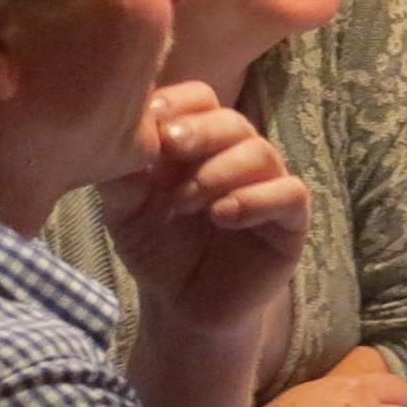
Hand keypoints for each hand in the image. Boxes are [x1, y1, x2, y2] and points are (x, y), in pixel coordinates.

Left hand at [97, 83, 309, 344]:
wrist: (183, 307)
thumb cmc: (158, 250)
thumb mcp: (125, 210)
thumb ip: (121, 174)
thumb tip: (116, 137)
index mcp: (197, 145)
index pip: (200, 100)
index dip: (178, 102)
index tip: (149, 121)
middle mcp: (236, 157)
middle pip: (232, 120)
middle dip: (200, 130)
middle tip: (170, 147)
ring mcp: (268, 186)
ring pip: (260, 152)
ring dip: (219, 172)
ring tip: (186, 203)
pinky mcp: (290, 221)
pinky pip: (289, 193)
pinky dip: (255, 199)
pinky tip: (222, 216)